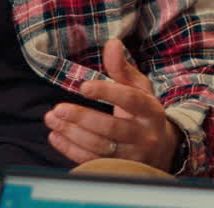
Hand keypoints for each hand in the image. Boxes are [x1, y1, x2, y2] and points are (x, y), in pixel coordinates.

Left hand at [45, 38, 182, 171]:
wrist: (161, 149)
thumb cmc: (144, 112)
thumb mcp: (139, 88)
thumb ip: (122, 68)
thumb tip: (112, 43)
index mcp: (151, 111)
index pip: (130, 100)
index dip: (107, 93)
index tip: (83, 87)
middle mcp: (144, 135)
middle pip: (111, 128)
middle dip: (82, 118)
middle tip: (58, 108)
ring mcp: (132, 156)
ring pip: (99, 147)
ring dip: (72, 133)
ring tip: (52, 118)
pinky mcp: (118, 169)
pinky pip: (91, 161)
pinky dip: (70, 150)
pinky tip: (55, 135)